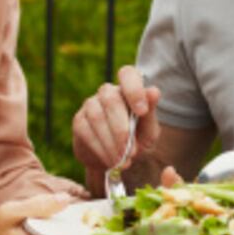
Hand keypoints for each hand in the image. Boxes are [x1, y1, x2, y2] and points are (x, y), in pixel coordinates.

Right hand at [71, 65, 160, 187]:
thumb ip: (151, 113)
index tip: (142, 112)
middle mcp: (108, 92)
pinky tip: (110, 160)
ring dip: (111, 142)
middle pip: (110, 98)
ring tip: (122, 160)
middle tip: (131, 151)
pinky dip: (100, 148)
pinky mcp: (79, 120)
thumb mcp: (148, 130)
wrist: (116, 159)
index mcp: (128, 88)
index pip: (128, 74)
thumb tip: (154, 91)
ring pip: (97, 116)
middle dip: (121, 127)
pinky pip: (86, 131)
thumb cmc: (137, 139)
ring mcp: (91, 104)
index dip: (134, 90)